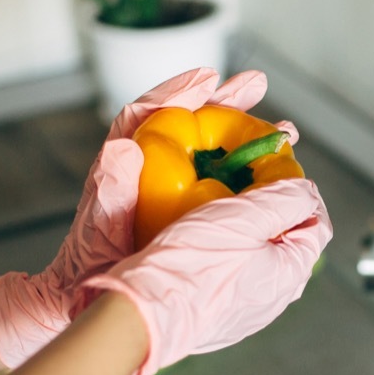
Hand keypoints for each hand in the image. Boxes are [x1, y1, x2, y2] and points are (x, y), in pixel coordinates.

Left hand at [0, 67, 295, 368]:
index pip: (147, 115)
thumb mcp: (99, 232)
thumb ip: (109, 192)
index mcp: (122, 166)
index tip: (207, 78)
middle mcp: (147, 169)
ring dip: (245, 135)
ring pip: (210, 151)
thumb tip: (121, 148)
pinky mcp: (184, 209)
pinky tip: (275, 176)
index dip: (177, 94)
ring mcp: (168, 189)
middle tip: (257, 84)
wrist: (90, 297)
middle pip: (188, 123)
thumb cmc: (92, 267)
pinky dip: (246, 174)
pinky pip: (219, 183)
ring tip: (283, 128)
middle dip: (225, 103)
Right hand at [78, 178, 331, 374]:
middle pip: (287, 242)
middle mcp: (274, 300)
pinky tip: (202, 240)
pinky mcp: (217, 317)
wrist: (142, 313)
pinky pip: (231, 277)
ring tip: (221, 209)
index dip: (302, 194)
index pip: (318, 226)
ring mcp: (245, 313)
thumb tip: (307, 191)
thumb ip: (286, 198)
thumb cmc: (192, 265)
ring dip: (245, 232)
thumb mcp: (246, 215)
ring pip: (257, 260)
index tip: (279, 175)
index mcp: (291, 274)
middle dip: (272, 212)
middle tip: (247, 188)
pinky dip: (224, 254)